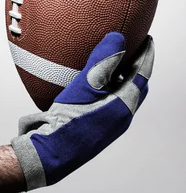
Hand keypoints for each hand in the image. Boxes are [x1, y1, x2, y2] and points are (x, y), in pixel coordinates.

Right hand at [11, 32, 153, 189]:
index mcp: (123, 108)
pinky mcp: (88, 124)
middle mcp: (117, 117)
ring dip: (115, 76)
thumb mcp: (85, 87)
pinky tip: (82, 79)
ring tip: (107, 60)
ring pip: (116, 94)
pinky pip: (99, 100)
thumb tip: (118, 38)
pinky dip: (98, 86)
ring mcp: (103, 123)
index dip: (145, 55)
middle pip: (133, 87)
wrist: (46, 154)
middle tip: (130, 48)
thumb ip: (102, 62)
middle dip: (134, 66)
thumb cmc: (67, 123)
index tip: (147, 38)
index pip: (141, 76)